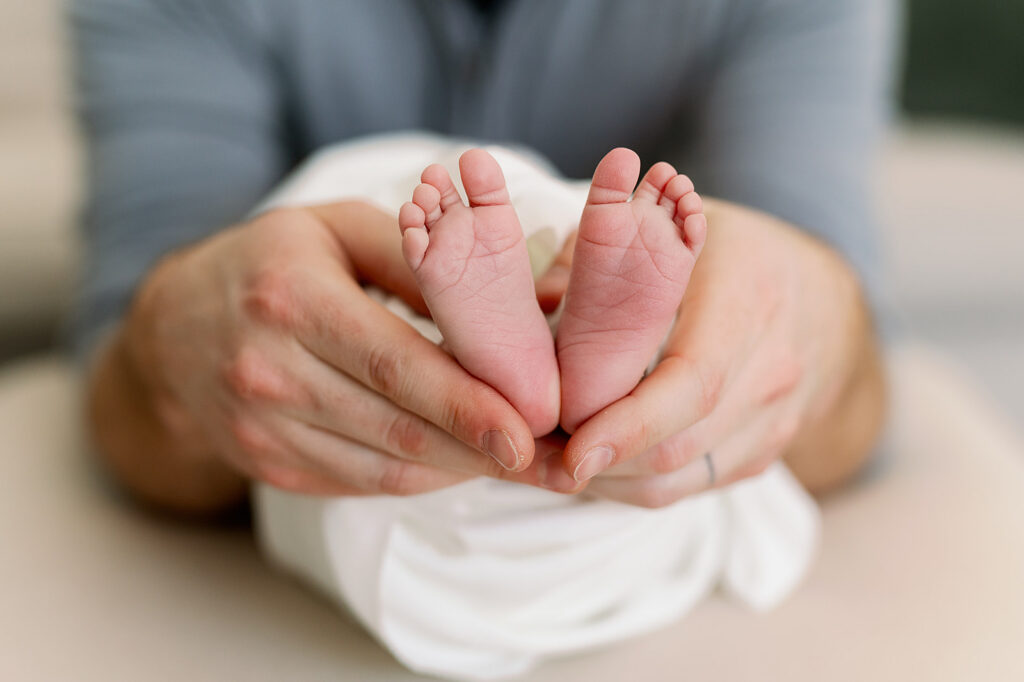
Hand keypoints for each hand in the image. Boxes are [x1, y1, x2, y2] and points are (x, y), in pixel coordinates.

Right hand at [122, 201, 538, 497]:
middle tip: (552, 460)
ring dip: (460, 469)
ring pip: (383, 467)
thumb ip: (419, 257)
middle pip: (396, 426)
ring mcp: (262, 428)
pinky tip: (462, 461)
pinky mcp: (267, 464)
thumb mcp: (339, 229)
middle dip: (483, 449)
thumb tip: (507, 293)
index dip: (465, 404)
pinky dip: (420, 477)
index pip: (392, 363)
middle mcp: (268, 371)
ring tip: (522, 463)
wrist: (172, 329)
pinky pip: (360, 483)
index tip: (530, 431)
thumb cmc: (271, 262)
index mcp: (290, 299)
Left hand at [535, 200, 876, 505]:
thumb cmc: (737, 253)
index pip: (691, 384)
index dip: (627, 425)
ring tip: (554, 463)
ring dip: (609, 481)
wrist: (827, 301)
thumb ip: (606, 254)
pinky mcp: (761, 454)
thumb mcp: (678, 225)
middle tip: (535, 455)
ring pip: (678, 480)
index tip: (570, 447)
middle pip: (677, 445)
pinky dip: (637, 483)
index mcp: (746, 303)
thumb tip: (540, 302)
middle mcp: (770, 372)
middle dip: (598, 461)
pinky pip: (691, 487)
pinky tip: (598, 463)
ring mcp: (772, 421)